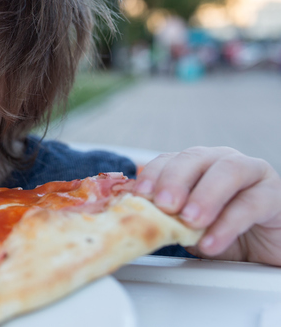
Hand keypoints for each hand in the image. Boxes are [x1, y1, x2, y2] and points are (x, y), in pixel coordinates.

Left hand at [134, 146, 280, 265]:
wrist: (266, 247)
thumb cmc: (224, 231)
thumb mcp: (189, 226)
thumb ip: (168, 218)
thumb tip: (138, 221)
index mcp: (195, 164)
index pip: (169, 159)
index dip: (153, 174)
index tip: (141, 195)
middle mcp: (221, 161)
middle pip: (195, 158)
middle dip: (175, 180)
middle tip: (164, 204)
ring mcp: (250, 173)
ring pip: (228, 171)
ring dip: (205, 196)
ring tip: (189, 221)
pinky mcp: (274, 194)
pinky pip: (251, 204)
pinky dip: (228, 225)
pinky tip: (212, 242)